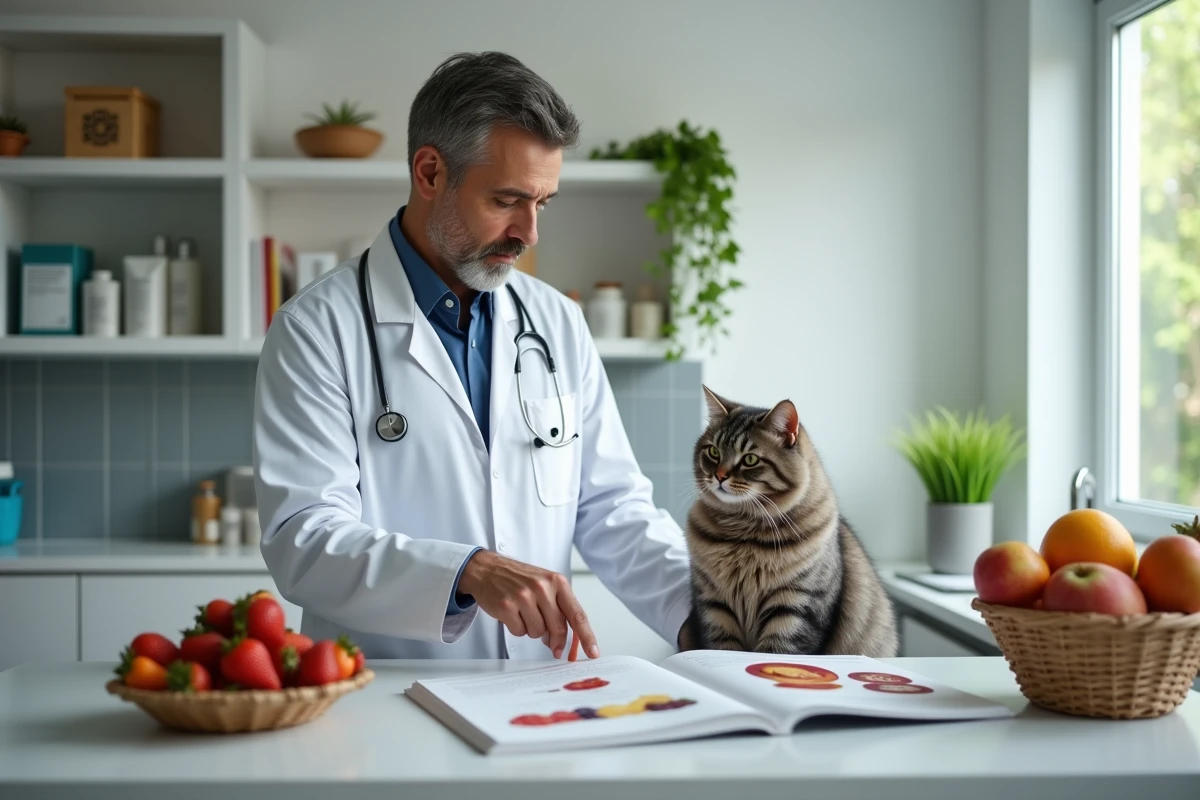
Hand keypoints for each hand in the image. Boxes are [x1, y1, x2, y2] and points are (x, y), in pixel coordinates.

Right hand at [457, 549, 599, 658]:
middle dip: (556, 640)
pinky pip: (519, 632)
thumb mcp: (545, 585)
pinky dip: (516, 628)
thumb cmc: (519, 578)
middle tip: (552, 645)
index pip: (577, 614)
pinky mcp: (506, 606)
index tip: (593, 652)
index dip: (587, 636)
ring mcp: (523, 596)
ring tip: (524, 614)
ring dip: (532, 629)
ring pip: (538, 632)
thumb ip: (558, 609)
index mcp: (557, 581)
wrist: (487, 568)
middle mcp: (542, 587)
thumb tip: (563, 641)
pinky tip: (512, 614)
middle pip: (559, 628)